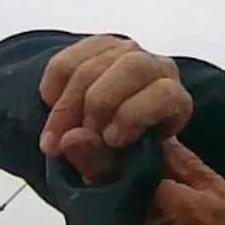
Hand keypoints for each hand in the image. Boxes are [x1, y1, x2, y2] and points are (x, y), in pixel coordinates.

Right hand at [37, 35, 193, 180]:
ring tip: (55, 139)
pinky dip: (53, 86)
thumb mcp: (113, 176)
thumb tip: (71, 138)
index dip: (134, 115)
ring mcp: (125, 54)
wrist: (97, 143)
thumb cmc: (116, 163)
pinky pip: (66, 59)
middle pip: (132, 67)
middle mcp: (156, 69)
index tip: (110, 141)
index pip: (165, 94)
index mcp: (174, 102)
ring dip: (67, 105)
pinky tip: (51, 107)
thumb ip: (97, 163)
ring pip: (93, 65)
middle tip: (77, 138)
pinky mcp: (95, 48)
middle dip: (98, 103)